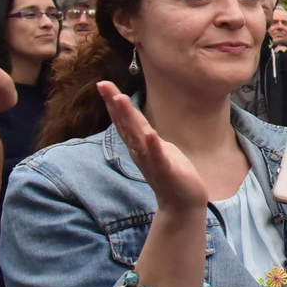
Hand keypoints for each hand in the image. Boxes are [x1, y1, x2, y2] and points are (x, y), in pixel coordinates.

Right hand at [97, 81, 208, 211]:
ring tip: (120, 99)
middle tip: (104, 85)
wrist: (183, 202)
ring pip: (137, 137)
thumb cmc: (171, 172)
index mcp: (140, 144)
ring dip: (129, 119)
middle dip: (115, 105)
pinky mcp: (166, 171)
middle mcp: (140, 151)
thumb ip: (144, 134)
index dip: (114, 102)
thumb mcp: (156, 148)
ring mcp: (151, 161)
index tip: (103, 83)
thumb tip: (136, 121)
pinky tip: (149, 134)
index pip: (125, 120)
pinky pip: (157, 157)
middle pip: (125, 125)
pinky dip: (153, 146)